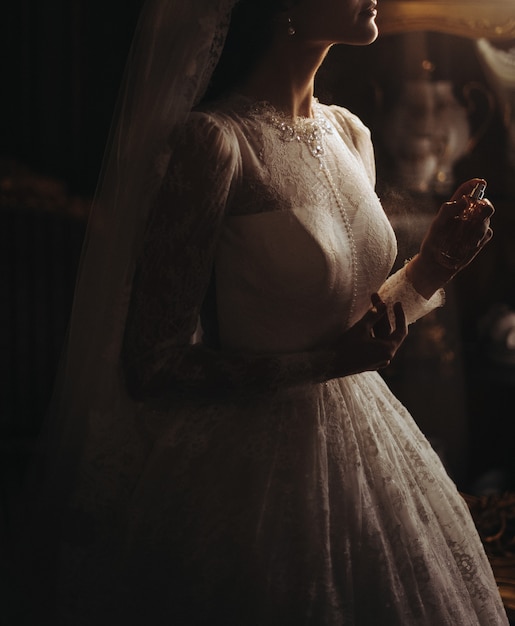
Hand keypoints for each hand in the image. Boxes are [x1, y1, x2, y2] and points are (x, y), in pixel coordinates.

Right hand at [334, 294, 406, 375]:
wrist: (329, 365)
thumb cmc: (346, 348)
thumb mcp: (361, 328)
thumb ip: (374, 315)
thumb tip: (383, 305)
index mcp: (388, 350)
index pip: (401, 331)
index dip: (400, 315)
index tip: (396, 303)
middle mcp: (385, 357)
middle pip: (388, 333)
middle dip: (382, 315)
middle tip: (376, 299)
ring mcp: (377, 360)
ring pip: (380, 338)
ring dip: (376, 323)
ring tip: (370, 308)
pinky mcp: (368, 361)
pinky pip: (374, 344)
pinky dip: (372, 333)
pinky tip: (366, 323)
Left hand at [406, 178, 493, 298]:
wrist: (436, 266)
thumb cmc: (432, 244)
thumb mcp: (436, 227)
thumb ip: (447, 211)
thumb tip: (465, 200)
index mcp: (455, 208)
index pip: (466, 191)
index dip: (474, 185)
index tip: (481, 183)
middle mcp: (467, 215)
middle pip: (483, 204)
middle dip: (485, 207)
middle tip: (480, 214)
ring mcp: (474, 227)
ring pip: (486, 219)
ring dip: (480, 227)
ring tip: (468, 240)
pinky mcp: (480, 239)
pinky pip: (487, 233)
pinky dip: (480, 238)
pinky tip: (470, 245)